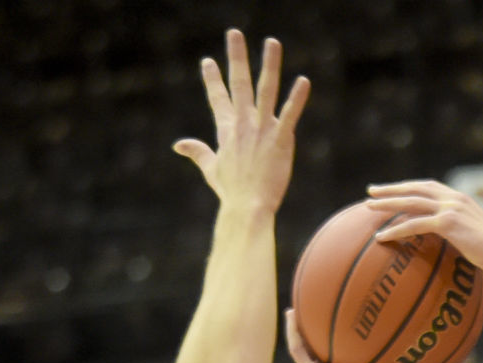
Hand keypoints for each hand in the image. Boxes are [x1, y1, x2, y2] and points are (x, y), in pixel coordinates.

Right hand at [173, 32, 308, 216]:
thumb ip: (197, 152)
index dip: (212, 79)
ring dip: (269, 65)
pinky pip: (289, 114)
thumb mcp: (211, 169)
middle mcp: (243, 125)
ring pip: (266, 90)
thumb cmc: (231, 192)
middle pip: (239, 83)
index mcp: (227, 130)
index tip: (208, 62)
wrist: (247, 208)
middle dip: (236, 57)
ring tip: (272, 42)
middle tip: (234, 33)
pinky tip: (304, 81)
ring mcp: (262, 130)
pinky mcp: (280, 140)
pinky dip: (297, 98)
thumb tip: (178, 145)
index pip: (218, 98)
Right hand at [284, 310, 414, 362]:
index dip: (337, 348)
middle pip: (317, 353)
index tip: (338, 331)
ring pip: (301, 348)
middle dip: (314, 335)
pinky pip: (297, 348)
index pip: (338, 362)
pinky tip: (291, 313)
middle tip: (312, 314)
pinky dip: (292, 330)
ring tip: (294, 308)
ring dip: (296, 328)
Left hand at [365, 179, 482, 277]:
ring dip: (387, 203)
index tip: (392, 189)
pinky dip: (396, 229)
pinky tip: (382, 236)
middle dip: (391, 188)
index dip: (408, 186)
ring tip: (368, 207)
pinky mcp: (448, 223)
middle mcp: (454, 198)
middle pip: (415, 188)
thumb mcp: (474, 237)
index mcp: (459, 198)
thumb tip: (447, 244)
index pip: (428, 186)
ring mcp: (450, 208)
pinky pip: (415, 224)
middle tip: (371, 191)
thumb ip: (459, 232)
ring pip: (411, 202)